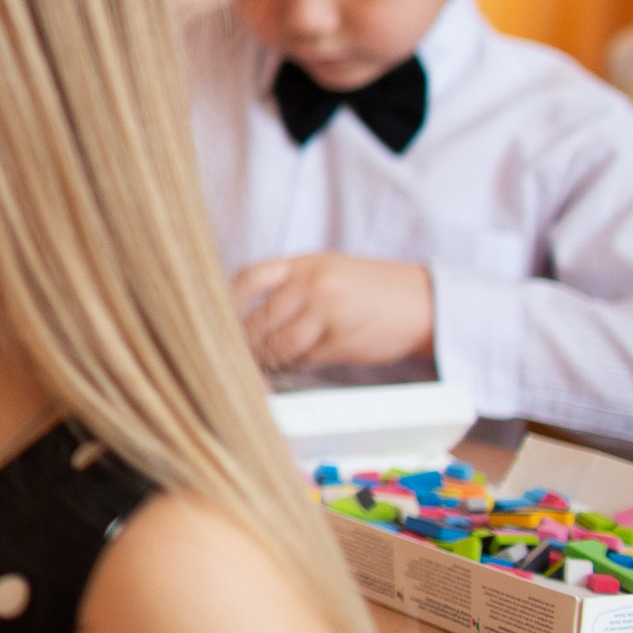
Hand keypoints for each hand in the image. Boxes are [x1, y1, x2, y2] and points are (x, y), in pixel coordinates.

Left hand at [232, 255, 433, 371]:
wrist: (422, 302)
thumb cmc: (369, 288)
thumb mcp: (327, 270)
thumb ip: (288, 285)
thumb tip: (242, 314)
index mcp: (304, 263)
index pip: (249, 277)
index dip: (225, 301)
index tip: (209, 318)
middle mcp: (312, 285)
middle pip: (258, 318)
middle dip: (240, 342)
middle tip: (226, 355)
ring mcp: (328, 313)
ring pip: (277, 344)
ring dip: (264, 360)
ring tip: (257, 367)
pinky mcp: (342, 341)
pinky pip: (302, 360)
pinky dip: (291, 367)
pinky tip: (287, 368)